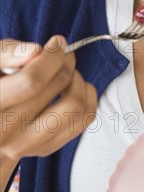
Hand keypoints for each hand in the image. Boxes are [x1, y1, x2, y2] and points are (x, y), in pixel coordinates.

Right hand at [0, 36, 96, 163]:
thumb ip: (7, 53)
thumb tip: (37, 50)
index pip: (32, 81)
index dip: (52, 57)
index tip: (57, 43)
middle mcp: (6, 131)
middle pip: (56, 87)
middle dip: (66, 62)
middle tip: (63, 53)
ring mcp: (27, 144)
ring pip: (75, 106)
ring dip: (78, 80)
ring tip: (67, 71)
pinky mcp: (45, 148)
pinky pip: (83, 120)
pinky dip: (87, 96)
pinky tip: (74, 86)